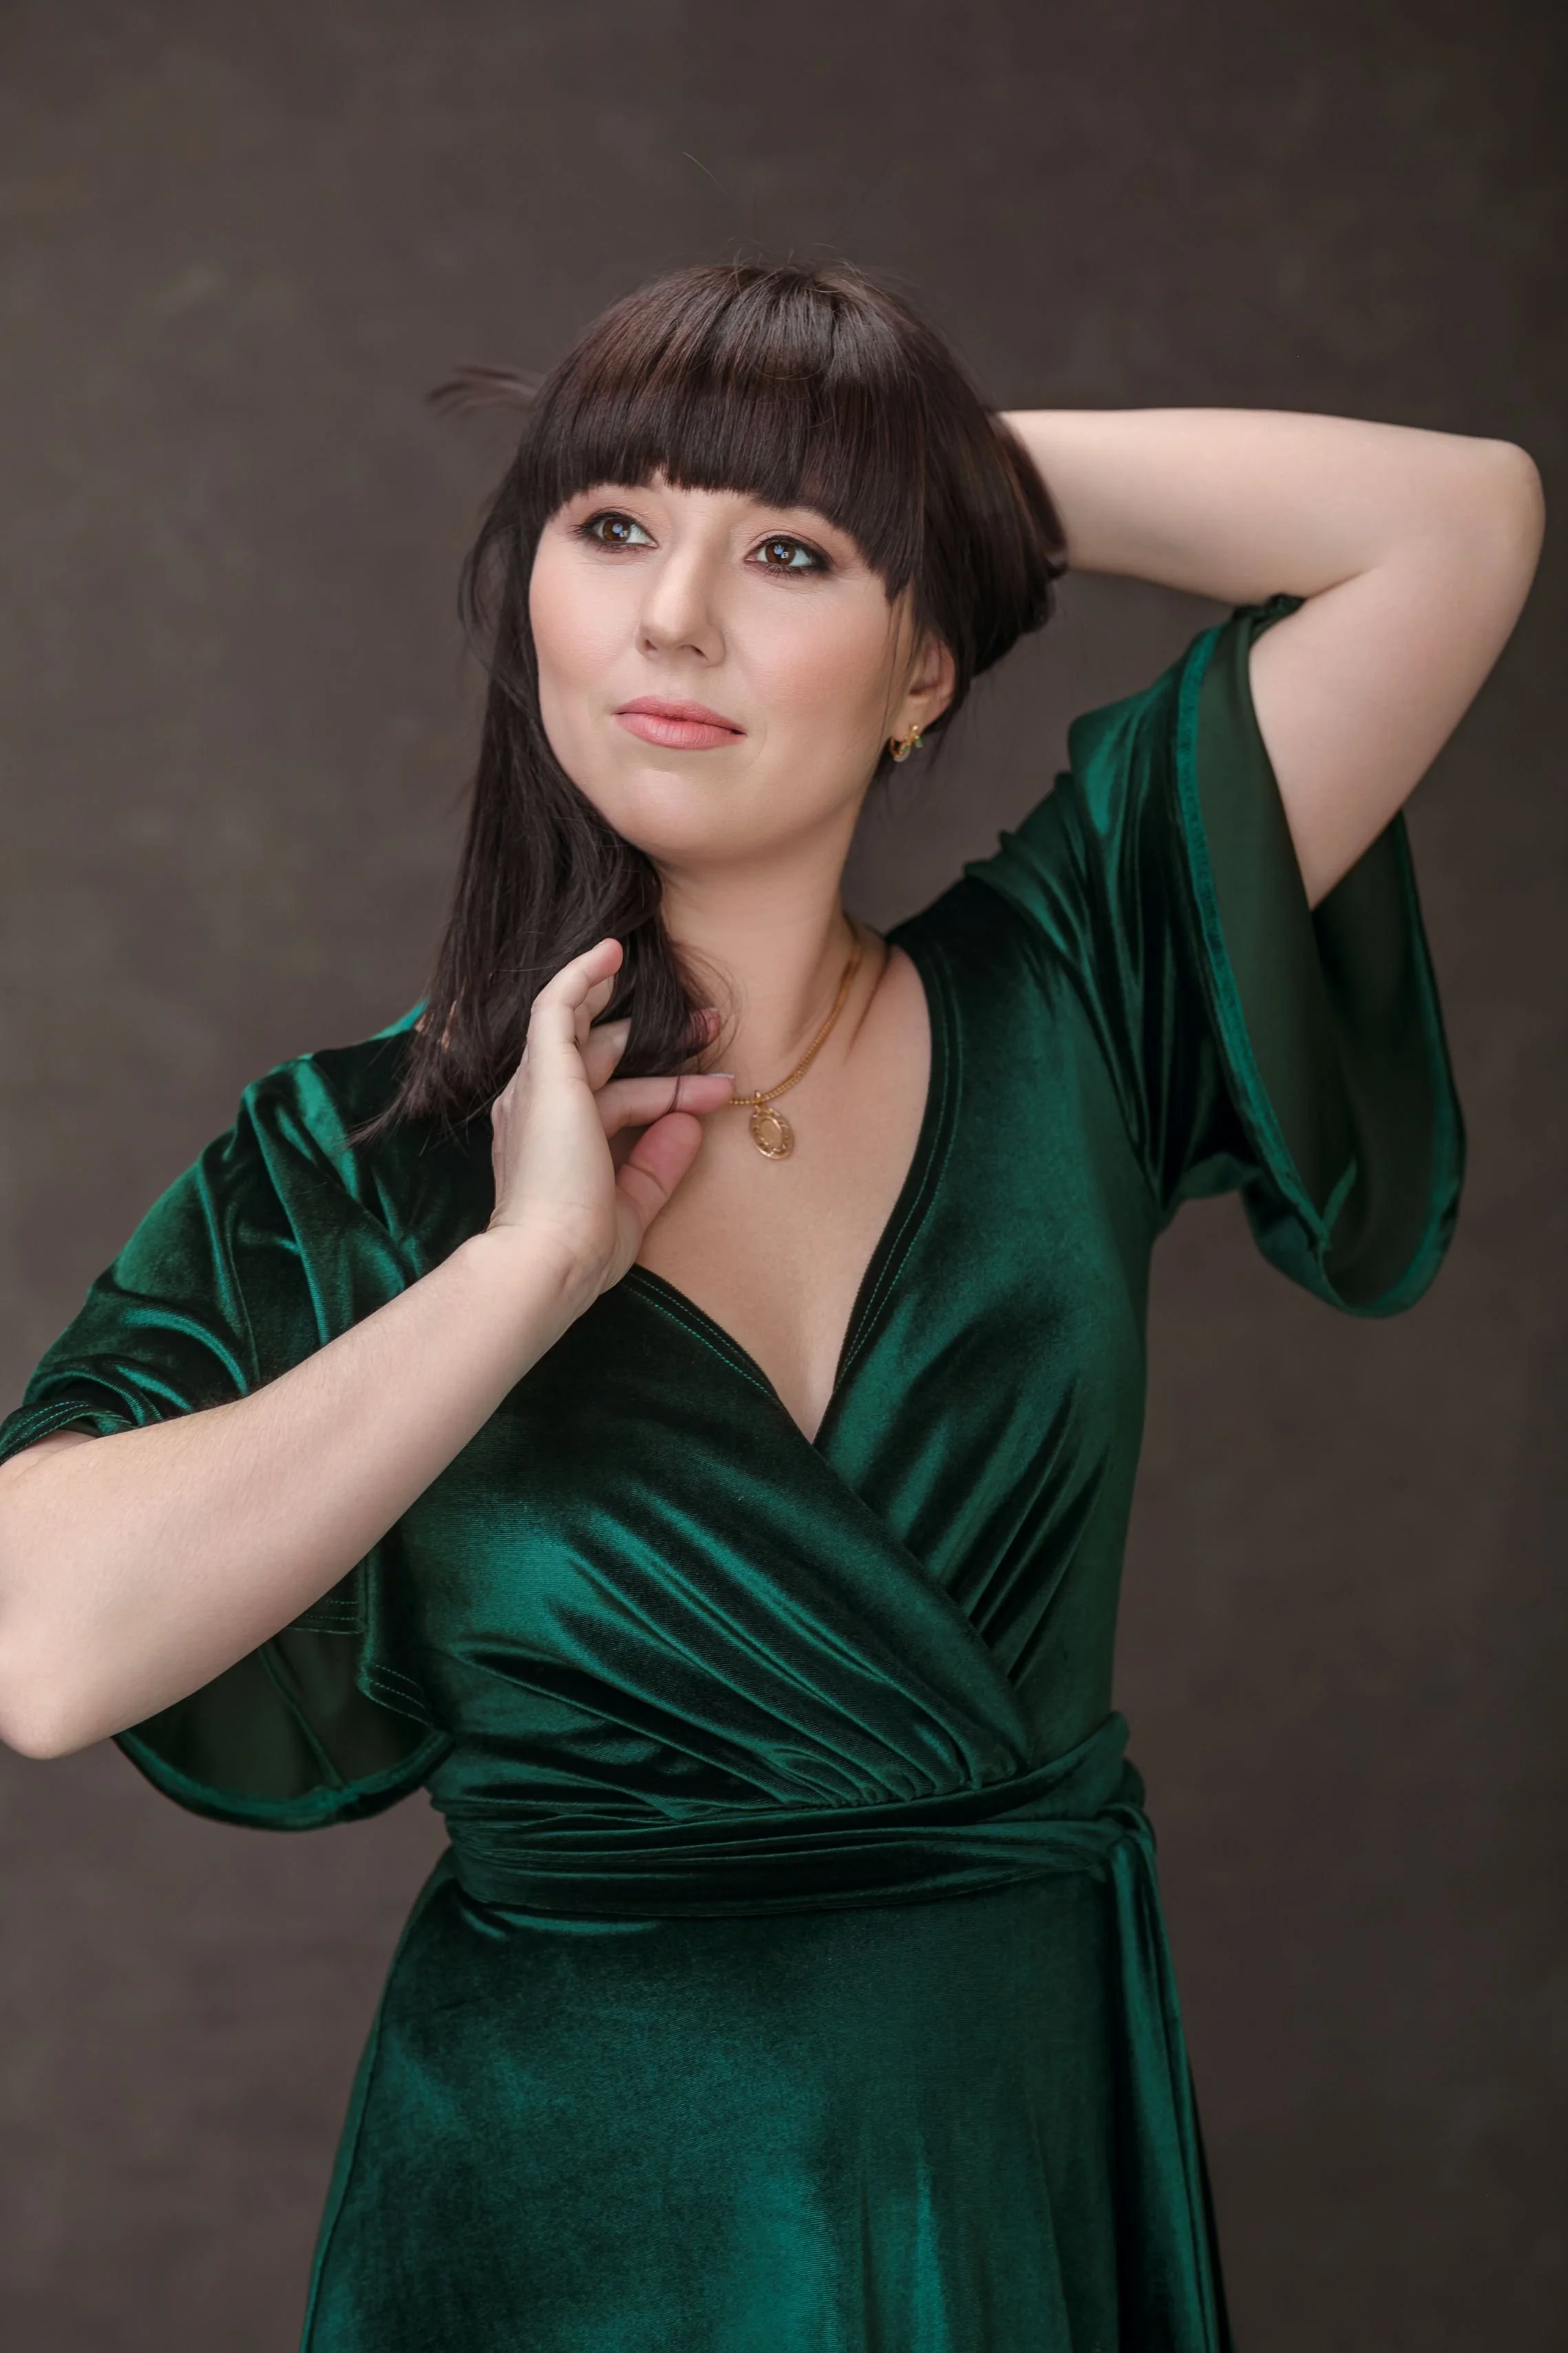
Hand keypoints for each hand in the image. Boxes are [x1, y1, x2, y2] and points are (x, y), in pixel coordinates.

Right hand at [484, 938, 732, 1301]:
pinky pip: (556, 1004)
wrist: (548, 1259)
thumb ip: (658, 1164)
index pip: (617, 1098)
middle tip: (710, 1027)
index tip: (721, 1090)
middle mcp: (536, 1107)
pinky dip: (582, 976)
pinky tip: (610, 952)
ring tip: (669, 985)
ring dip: (625, 1001)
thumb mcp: (633, 1204)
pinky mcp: (546, 1072)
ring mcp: (537, 1087)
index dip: (670, 1091)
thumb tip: (689, 1126)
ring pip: (577, 1023)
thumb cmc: (582, 1247)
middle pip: (602, 1055)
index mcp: (551, 1140)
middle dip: (657, 1041)